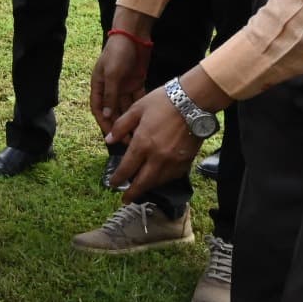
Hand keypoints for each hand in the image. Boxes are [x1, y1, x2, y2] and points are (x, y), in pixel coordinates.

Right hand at [90, 34, 148, 136]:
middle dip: (118, 126)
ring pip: (126, 107)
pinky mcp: (135, 83)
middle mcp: (110, 88)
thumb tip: (106, 115)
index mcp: (98, 85)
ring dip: (130, 120)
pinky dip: (140, 109)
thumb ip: (110, 94)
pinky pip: (137, 99)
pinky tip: (146, 120)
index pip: (98, 109)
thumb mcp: (112, 73)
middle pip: (113, 111)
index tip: (110, 137)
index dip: (103, 123)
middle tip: (126, 141)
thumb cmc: (117, 52)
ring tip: (137, 135)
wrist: (133, 35)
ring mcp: (123, 86)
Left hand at [108, 88, 201, 203]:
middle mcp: (157, 156)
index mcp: (142, 143)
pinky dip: (163, 180)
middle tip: (126, 199)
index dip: (118, 178)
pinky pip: (172, 176)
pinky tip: (159, 178)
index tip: (113, 184)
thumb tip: (108, 140)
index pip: (127, 168)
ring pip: (158, 181)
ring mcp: (173, 161)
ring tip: (141, 188)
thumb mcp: (137, 109)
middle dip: (133, 192)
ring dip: (148, 187)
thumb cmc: (163, 102)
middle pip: (142, 182)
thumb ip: (121, 126)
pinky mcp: (186, 161)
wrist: (193, 101)